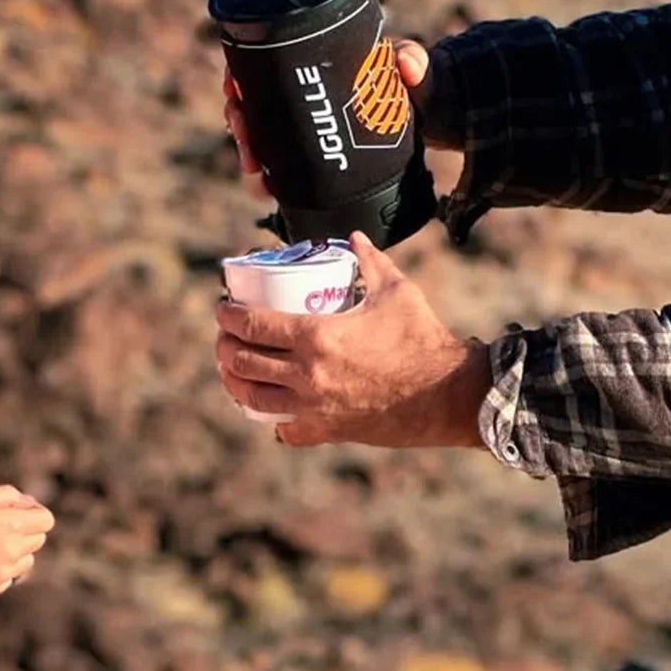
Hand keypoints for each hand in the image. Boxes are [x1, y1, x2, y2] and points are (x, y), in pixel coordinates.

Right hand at [0, 484, 54, 598]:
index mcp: (11, 525)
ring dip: (16, 552)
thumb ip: (11, 496)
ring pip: (26, 561)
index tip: (20, 513)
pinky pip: (8, 579)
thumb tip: (30, 505)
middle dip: (25, 531)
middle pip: (38, 540)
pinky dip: (1, 571)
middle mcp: (11, 552)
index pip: (46, 521)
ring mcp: (1, 574)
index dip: (35, 514)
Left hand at [214, 232, 490, 447]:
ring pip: (252, 398)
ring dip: (235, 381)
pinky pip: (284, 428)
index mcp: (317, 337)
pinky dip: (271, 415)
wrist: (447, 395)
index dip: (229, 316)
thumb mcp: (396, 290)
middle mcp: (307, 375)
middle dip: (225, 345)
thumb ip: (371, 261)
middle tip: (226, 334)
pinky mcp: (328, 431)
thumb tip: (355, 238)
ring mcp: (314, 408)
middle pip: (243, 362)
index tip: (223, 307)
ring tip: (233, 367)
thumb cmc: (422, 340)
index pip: (253, 325)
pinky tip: (270, 403)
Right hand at [224, 39, 435, 197]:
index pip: (264, 56)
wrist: (431, 114)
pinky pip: (280, 150)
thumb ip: (416, 61)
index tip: (234, 91)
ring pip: (261, 126)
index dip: (239, 73)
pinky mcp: (316, 140)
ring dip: (249, 147)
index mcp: (320, 56)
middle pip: (254, 96)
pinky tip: (265, 184)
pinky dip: (268, 166)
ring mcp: (308, 113)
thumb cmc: (420, 82)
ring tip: (255, 172)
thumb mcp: (417, 68)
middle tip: (249, 148)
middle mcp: (305, 82)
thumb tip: (405, 65)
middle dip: (241, 122)